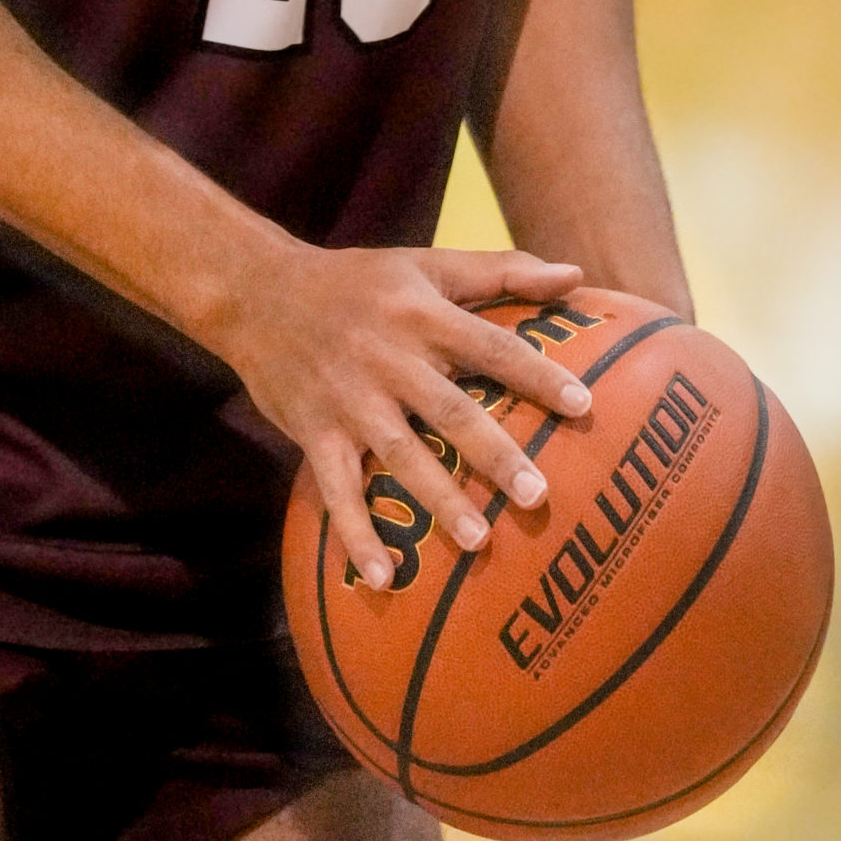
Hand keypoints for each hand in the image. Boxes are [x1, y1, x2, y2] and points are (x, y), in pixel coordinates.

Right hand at [218, 243, 594, 590]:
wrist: (257, 292)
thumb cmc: (358, 280)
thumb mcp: (427, 264)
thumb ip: (502, 271)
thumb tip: (575, 275)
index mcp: (422, 314)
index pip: (490, 345)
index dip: (536, 374)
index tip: (583, 405)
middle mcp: (389, 357)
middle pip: (449, 408)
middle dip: (494, 453)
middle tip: (538, 495)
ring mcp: (350, 399)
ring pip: (400, 453)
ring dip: (437, 499)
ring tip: (478, 543)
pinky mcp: (315, 432)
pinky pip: (337, 489)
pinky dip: (356, 533)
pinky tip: (383, 576)